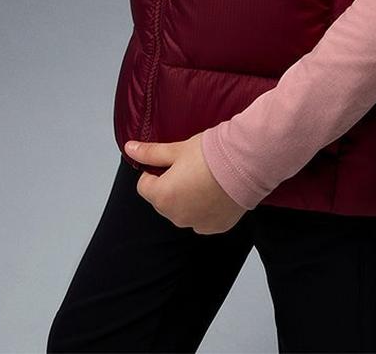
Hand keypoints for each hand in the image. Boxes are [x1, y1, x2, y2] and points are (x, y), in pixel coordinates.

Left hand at [124, 133, 247, 234]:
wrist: (245, 163)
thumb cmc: (210, 154)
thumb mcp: (177, 149)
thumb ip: (150, 153)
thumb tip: (129, 149)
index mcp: (162, 197)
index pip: (145, 186)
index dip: (155, 171)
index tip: (172, 163)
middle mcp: (176, 216)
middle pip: (164, 200)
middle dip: (171, 186)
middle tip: (190, 168)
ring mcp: (197, 225)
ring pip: (183, 210)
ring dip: (188, 198)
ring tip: (206, 178)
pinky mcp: (215, 227)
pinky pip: (202, 219)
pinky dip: (205, 208)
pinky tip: (216, 191)